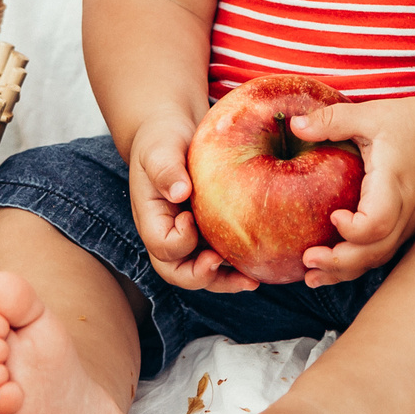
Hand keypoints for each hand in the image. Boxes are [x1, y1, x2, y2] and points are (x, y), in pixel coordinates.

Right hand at [126, 113, 258, 292]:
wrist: (176, 131)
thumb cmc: (163, 138)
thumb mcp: (159, 148)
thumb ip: (166, 169)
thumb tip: (180, 192)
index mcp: (152, 219)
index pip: (162, 246)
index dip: (179, 240)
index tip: (192, 216)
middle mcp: (170, 234)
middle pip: (178, 272)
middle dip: (201, 276)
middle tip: (220, 263)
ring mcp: (192, 237)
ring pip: (204, 273)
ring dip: (226, 281)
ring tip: (251, 280)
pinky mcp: (212, 232)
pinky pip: (224, 258)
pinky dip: (239, 266)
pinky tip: (262, 263)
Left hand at [291, 94, 414, 286]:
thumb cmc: (407, 122)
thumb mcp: (369, 113)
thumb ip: (332, 120)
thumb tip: (294, 126)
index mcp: (394, 180)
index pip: (380, 220)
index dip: (354, 229)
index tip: (332, 216)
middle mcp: (406, 207)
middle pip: (378, 250)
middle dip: (341, 262)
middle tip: (307, 258)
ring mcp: (410, 221)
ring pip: (381, 257)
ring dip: (346, 271)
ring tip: (312, 275)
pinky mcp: (409, 226)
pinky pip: (384, 252)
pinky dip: (358, 264)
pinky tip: (332, 269)